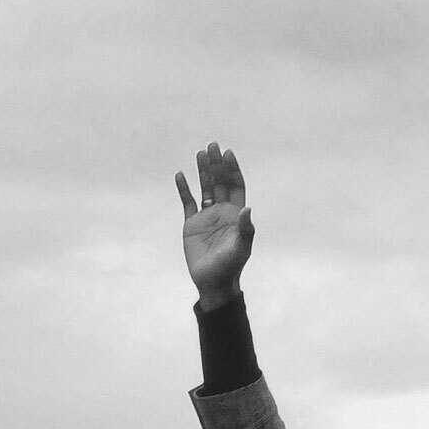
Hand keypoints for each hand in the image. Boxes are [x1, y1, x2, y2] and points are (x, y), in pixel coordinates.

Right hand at [175, 143, 253, 307]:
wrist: (213, 283)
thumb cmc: (230, 267)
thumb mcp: (240, 248)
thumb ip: (245, 229)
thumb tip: (247, 209)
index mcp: (236, 214)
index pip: (236, 186)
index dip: (233, 170)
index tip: (228, 154)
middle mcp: (221, 212)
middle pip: (220, 182)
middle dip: (217, 165)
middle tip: (212, 146)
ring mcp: (206, 217)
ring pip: (205, 188)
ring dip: (203, 171)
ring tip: (200, 153)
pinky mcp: (191, 224)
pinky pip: (187, 202)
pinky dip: (184, 189)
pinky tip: (181, 175)